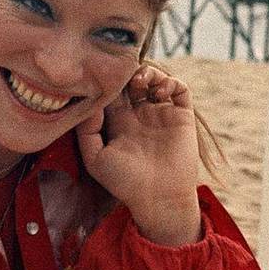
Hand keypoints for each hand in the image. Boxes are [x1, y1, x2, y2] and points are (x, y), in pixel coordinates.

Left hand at [76, 63, 200, 244]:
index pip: (112, 92)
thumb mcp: (95, 159)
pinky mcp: (182, 116)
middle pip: (132, 81)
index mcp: (118, 123)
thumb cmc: (124, 182)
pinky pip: (180, 89)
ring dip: (148, 73)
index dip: (107, 81)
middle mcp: (139, 115)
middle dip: (127, 72)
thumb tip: (91, 103)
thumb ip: (87, 131)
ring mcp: (161, 114)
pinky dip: (171, 82)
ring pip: (156, 80)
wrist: (158, 197)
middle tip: (123, 74)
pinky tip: (160, 91)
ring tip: (141, 81)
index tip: (102, 77)